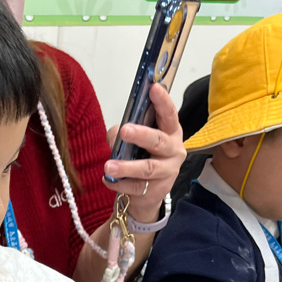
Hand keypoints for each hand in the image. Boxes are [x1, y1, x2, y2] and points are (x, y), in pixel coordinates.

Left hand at [103, 83, 185, 223]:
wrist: (148, 193)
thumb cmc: (144, 158)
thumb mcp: (136, 141)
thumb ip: (125, 133)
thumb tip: (115, 133)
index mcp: (171, 132)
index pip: (169, 114)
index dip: (163, 101)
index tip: (154, 88)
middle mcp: (174, 151)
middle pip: (159, 141)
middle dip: (141, 135)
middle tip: (125, 130)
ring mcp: (167, 172)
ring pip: (147, 169)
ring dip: (126, 166)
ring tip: (109, 166)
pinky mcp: (156, 191)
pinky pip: (136, 187)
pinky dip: (119, 184)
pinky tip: (107, 180)